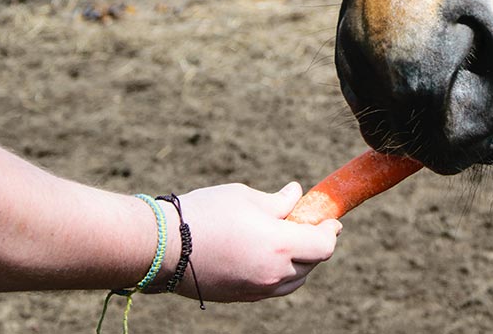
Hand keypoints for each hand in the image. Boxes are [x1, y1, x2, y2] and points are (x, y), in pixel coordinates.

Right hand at [171, 182, 340, 301]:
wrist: (162, 245)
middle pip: (311, 264)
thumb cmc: (204, 213)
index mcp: (280, 245)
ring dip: (299, 262)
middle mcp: (273, 273)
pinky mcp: (240, 297)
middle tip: (308, 226)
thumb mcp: (245, 197)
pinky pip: (272, 288)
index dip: (330, 232)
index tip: (330, 220)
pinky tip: (268, 256)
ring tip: (288, 241)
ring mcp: (256, 289)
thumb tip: (296, 194)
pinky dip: (280, 274)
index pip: (323, 245)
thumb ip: (278, 201)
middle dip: (314, 244)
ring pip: (293, 280)